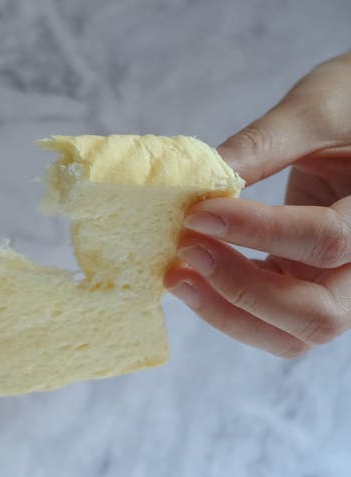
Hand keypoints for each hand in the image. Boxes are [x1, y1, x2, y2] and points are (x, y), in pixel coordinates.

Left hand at [165, 51, 350, 357]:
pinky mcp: (310, 288)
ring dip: (227, 311)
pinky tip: (189, 278)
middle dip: (242, 287)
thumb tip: (200, 177)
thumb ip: (265, 144)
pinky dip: (227, 310)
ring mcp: (341, 285)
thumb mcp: (318, 108)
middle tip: (185, 248)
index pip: (326, 241)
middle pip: (318, 314)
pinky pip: (272, 324)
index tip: (198, 212)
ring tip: (176, 275)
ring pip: (292, 335)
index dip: (257, 230)